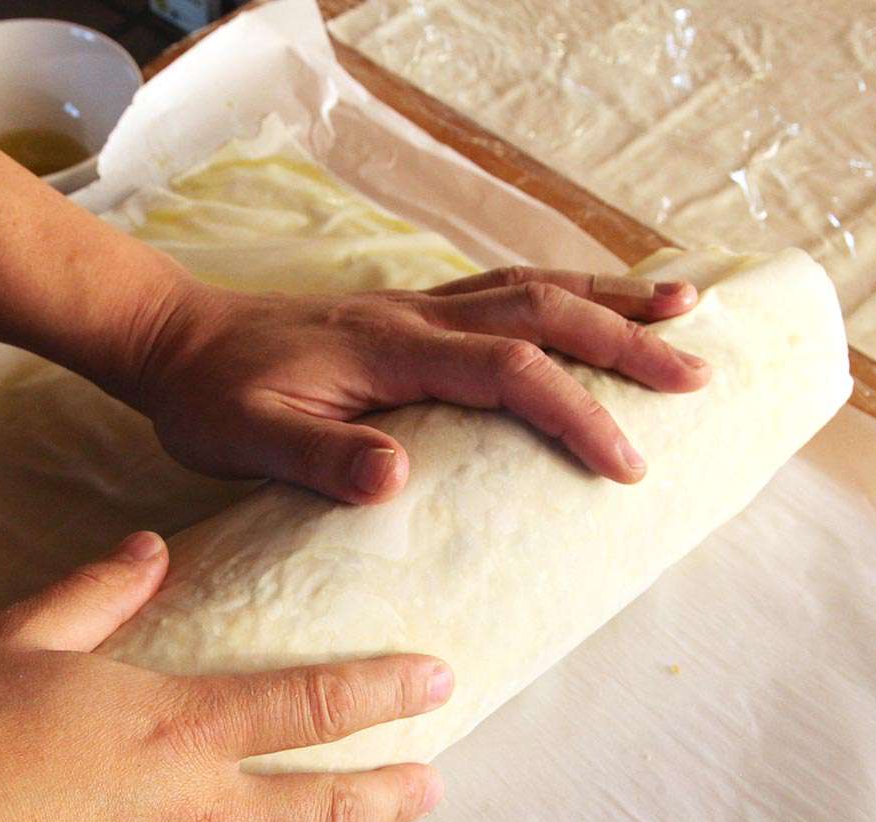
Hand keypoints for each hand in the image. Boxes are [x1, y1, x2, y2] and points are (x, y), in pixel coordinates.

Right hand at [0, 531, 450, 821]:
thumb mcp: (12, 640)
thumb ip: (96, 592)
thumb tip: (152, 547)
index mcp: (178, 731)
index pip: (313, 706)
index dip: (385, 691)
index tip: (438, 681)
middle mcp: (200, 817)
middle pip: (332, 810)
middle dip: (395, 794)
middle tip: (430, 784)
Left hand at [134, 268, 711, 502]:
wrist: (178, 341)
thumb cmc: (213, 399)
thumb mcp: (249, 440)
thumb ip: (321, 459)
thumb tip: (400, 481)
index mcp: (386, 350)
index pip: (504, 372)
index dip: (572, 411)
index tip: (626, 462)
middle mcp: (414, 315)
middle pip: (540, 311)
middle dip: (623, 342)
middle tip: (696, 374)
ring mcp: (416, 306)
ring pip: (530, 287)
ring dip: (608, 299)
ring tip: (684, 310)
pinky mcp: (411, 311)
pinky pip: (504, 290)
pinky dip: (563, 292)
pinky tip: (594, 302)